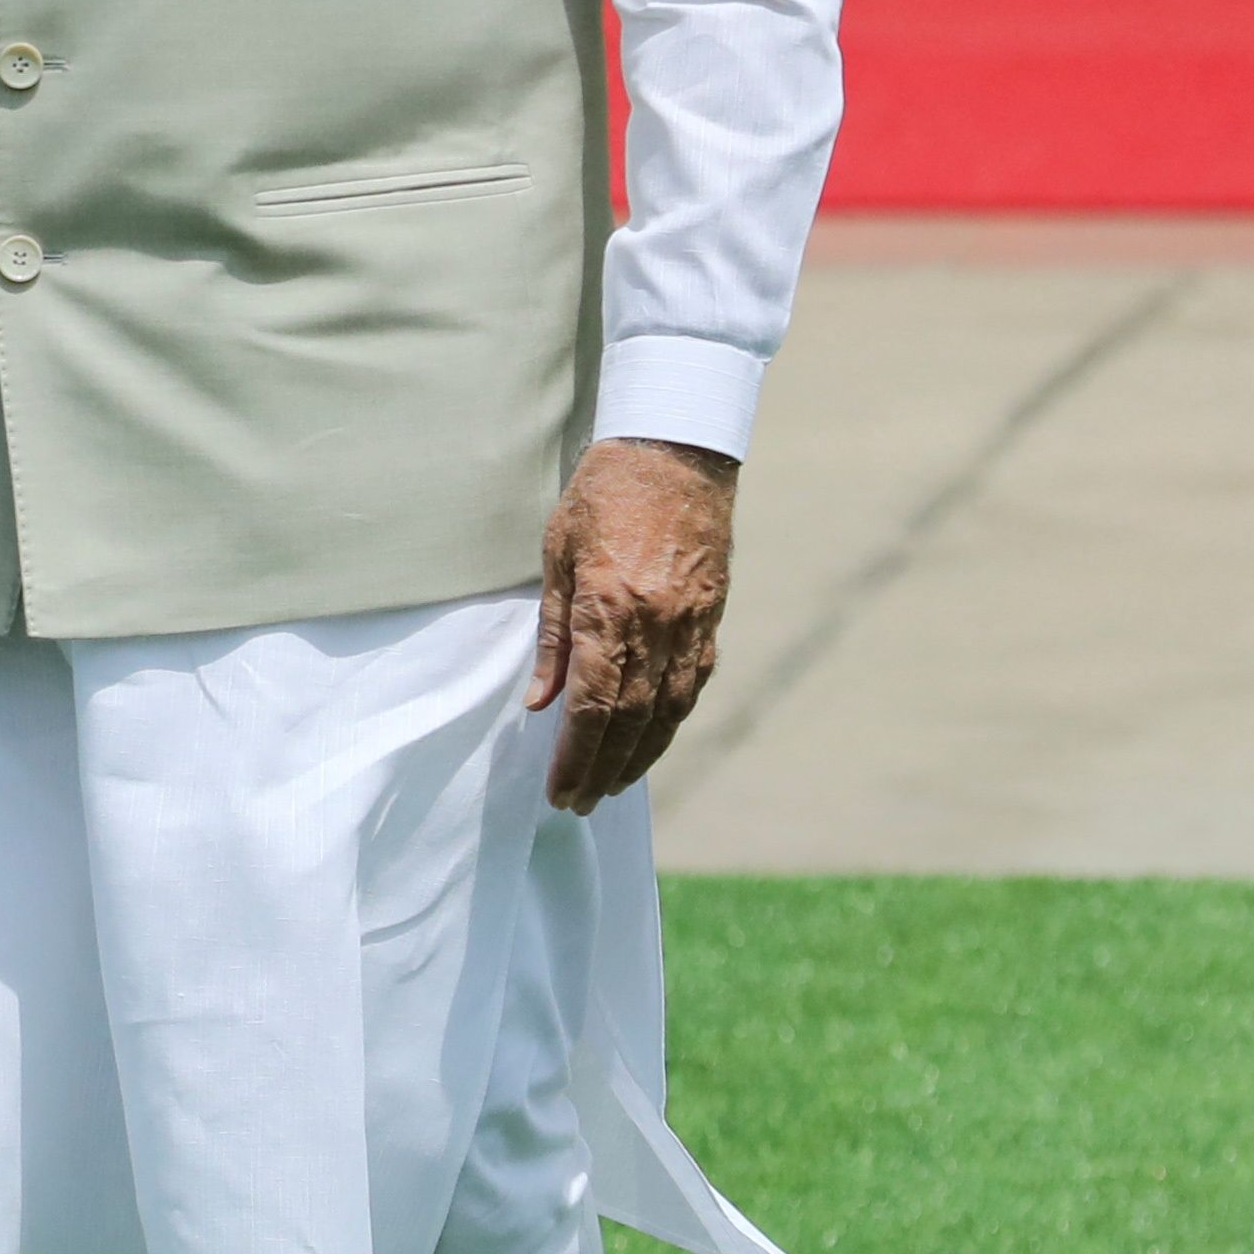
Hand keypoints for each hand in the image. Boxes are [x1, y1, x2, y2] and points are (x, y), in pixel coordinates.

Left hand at [525, 437, 736, 812]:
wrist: (674, 450)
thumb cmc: (603, 494)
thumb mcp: (557, 555)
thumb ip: (552, 633)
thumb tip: (541, 701)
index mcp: (610, 608)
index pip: (592, 705)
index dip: (576, 756)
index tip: (559, 791)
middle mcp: (656, 624)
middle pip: (632, 721)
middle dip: (604, 770)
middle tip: (580, 803)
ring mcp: (691, 623)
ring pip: (670, 711)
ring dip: (641, 757)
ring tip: (614, 786)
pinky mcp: (712, 615)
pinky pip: (693, 683)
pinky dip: (672, 721)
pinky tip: (654, 740)